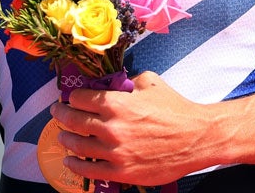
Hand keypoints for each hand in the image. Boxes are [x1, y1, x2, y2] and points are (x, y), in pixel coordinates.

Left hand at [50, 71, 208, 186]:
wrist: (197, 137)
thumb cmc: (175, 108)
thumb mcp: (148, 82)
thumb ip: (126, 82)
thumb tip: (113, 83)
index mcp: (115, 103)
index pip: (80, 98)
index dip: (73, 97)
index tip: (71, 98)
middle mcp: (111, 127)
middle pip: (74, 120)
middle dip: (62, 115)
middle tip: (57, 113)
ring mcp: (115, 151)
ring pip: (78, 145)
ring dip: (66, 139)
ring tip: (62, 136)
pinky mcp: (123, 172)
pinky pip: (91, 170)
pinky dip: (76, 165)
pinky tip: (70, 161)